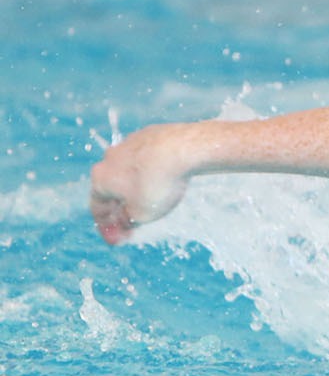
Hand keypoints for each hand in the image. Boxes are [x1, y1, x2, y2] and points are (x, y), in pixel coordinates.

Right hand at [90, 124, 194, 243]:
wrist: (183, 148)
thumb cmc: (159, 183)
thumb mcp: (143, 214)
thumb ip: (130, 220)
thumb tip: (126, 219)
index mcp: (100, 178)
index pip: (98, 208)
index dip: (107, 228)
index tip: (117, 240)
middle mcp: (109, 158)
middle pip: (112, 189)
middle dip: (120, 208)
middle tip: (132, 223)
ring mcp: (129, 144)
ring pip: (129, 172)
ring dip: (136, 189)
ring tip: (149, 202)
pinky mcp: (150, 134)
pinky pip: (148, 159)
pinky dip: (151, 171)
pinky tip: (164, 179)